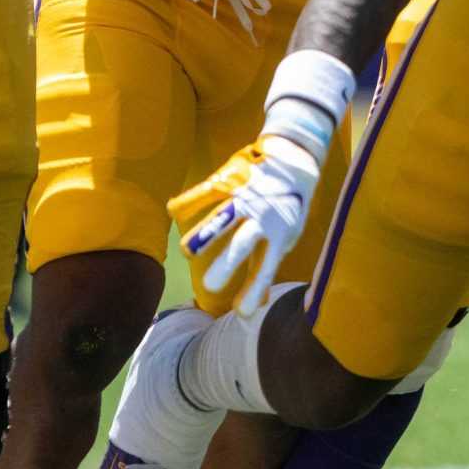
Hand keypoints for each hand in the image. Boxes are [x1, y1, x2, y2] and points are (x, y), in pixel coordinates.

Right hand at [169, 135, 321, 317]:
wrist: (295, 156)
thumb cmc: (288, 206)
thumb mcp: (287, 236)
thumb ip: (267, 265)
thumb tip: (260, 303)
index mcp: (279, 235)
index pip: (266, 267)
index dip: (254, 290)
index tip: (242, 312)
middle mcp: (262, 217)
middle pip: (243, 243)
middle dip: (227, 265)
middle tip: (210, 286)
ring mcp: (246, 196)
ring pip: (224, 216)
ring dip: (206, 234)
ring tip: (188, 252)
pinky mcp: (231, 177)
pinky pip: (208, 190)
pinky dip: (191, 199)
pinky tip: (173, 211)